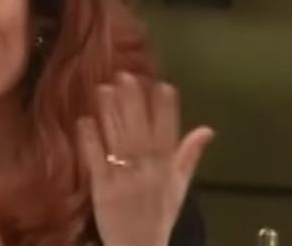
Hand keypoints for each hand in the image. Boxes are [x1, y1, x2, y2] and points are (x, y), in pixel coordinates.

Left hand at [77, 72, 213, 245]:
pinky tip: (84, 120)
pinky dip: (91, 140)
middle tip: (125, 75)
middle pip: (141, 131)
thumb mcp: (179, 186)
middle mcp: (148, 171)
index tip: (161, 84)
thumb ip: (189, 155)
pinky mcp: (103, 189)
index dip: (166, 109)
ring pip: (118, 141)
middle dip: (133, 102)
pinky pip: (97, 160)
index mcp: (168, 169)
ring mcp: (125, 179)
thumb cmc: (158, 214)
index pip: (168, 133)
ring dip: (110, 113)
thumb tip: (207, 129)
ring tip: (103, 88)